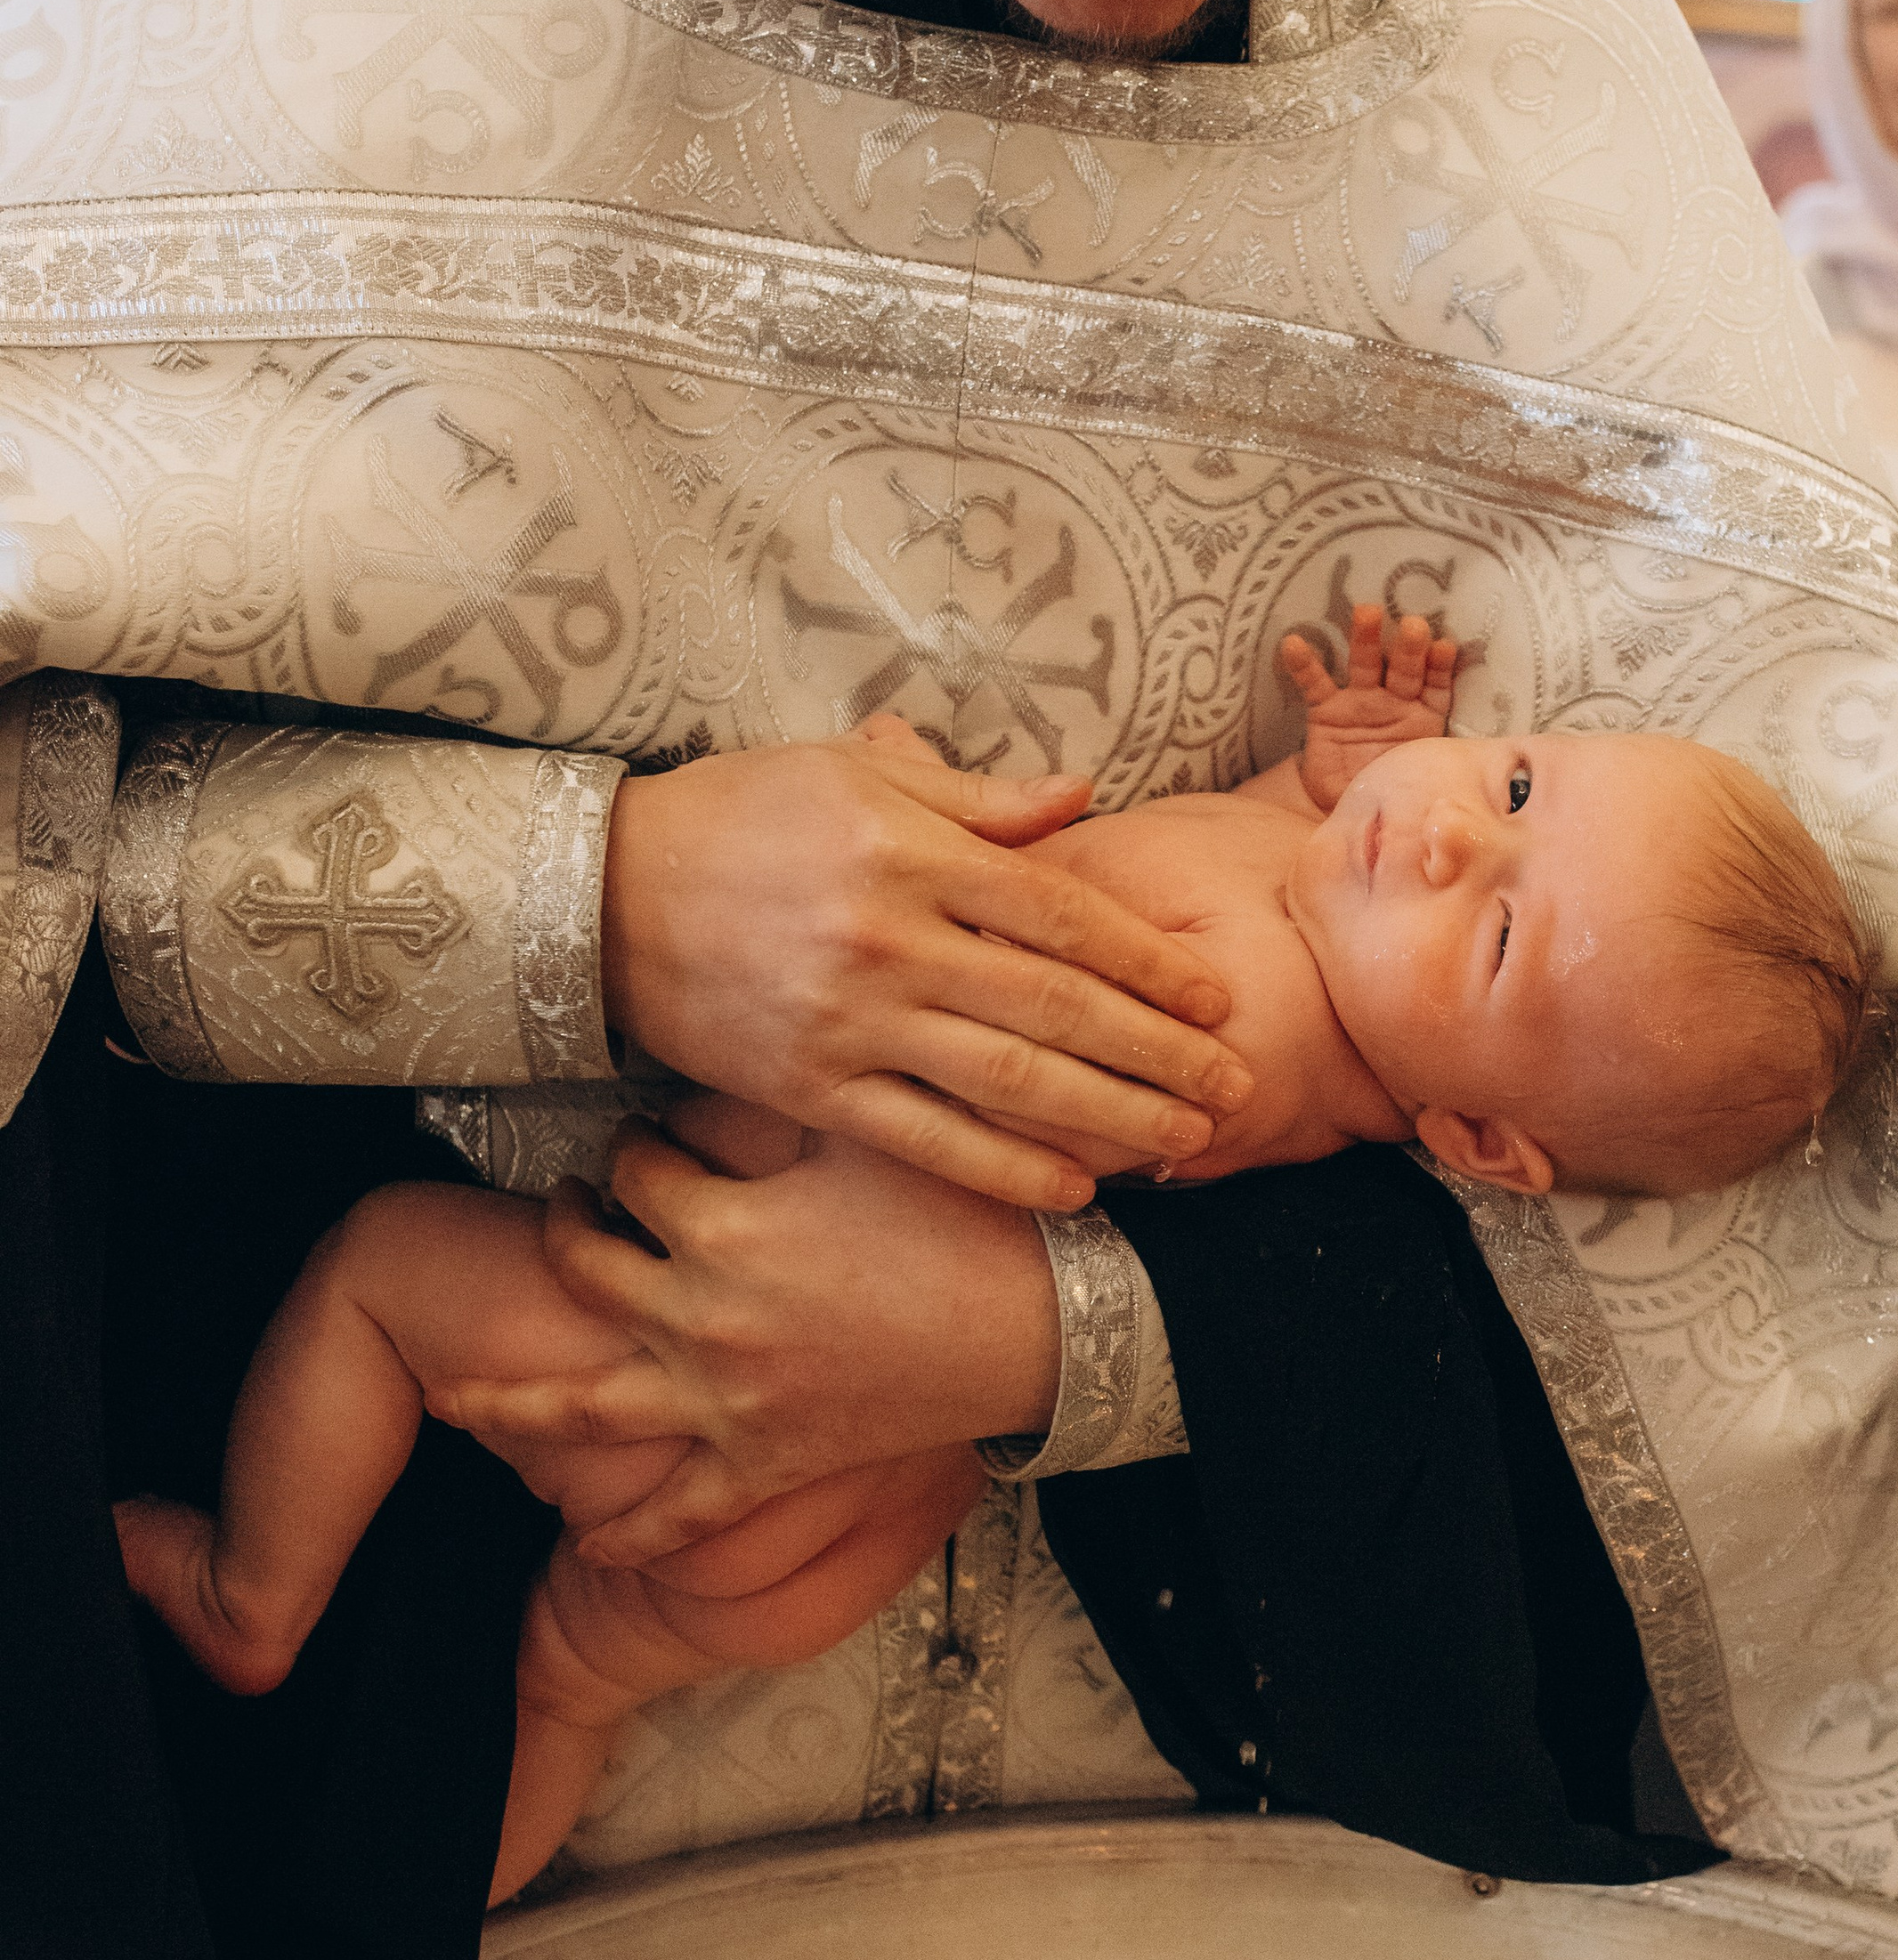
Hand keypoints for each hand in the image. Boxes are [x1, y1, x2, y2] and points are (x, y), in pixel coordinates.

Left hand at [432, 1125, 1058, 1561]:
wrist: (1045, 1320)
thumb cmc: (970, 1214)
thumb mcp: (874, 1128)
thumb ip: (790, 1097)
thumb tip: (736, 1053)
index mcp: (724, 1224)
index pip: (633, 1167)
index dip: (632, 1144)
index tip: (645, 1137)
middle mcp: (701, 1314)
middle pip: (582, 1264)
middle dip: (568, 1223)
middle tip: (571, 1205)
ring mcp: (726, 1397)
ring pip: (582, 1405)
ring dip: (512, 1395)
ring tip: (453, 1392)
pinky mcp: (769, 1461)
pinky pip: (682, 1513)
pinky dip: (632, 1536)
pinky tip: (592, 1544)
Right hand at [599, 733, 1245, 1210]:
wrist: (600, 894)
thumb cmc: (740, 816)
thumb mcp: (857, 772)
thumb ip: (975, 796)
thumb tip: (1080, 794)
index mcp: (915, 851)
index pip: (1064, 913)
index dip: (1149, 960)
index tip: (1215, 996)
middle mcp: (894, 940)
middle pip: (1057, 1007)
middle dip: (1159, 1052)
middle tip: (1236, 1082)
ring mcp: (852, 1021)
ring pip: (1008, 1082)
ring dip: (1110, 1116)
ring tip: (1186, 1141)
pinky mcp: (812, 1087)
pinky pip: (926, 1139)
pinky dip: (1005, 1169)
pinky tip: (1073, 1187)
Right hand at [1281, 603, 1458, 810]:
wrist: (1351, 810)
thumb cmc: (1394, 788)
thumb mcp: (1421, 780)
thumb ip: (1435, 772)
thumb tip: (1462, 791)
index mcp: (1423, 716)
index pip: (1435, 687)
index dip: (1440, 668)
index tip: (1444, 648)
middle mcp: (1394, 701)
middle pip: (1404, 669)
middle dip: (1408, 647)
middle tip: (1413, 626)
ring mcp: (1358, 702)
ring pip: (1364, 665)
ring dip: (1366, 639)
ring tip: (1368, 613)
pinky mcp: (1325, 710)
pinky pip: (1314, 684)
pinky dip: (1304, 665)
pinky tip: (1295, 643)